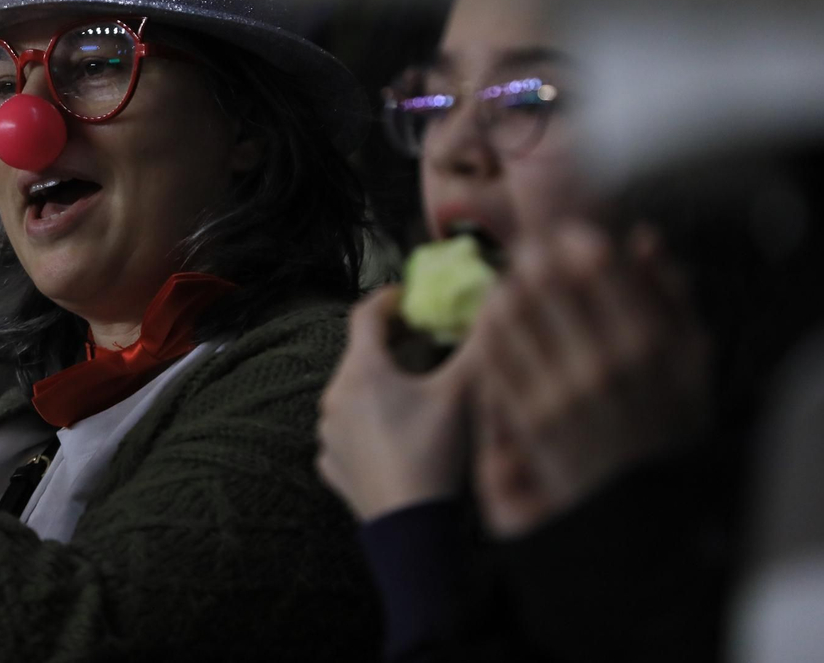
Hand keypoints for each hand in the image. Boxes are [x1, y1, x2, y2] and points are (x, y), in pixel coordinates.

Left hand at [317, 286, 476, 520]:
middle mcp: (334, 397)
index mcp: (360, 372)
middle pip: (359, 355)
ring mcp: (328, 434)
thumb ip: (478, 345)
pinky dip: (370, 424)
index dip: (389, 300)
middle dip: (391, 343)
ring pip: (352, 394)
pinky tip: (396, 433)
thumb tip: (495, 306)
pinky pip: (348, 431)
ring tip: (413, 390)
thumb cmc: (432, 454)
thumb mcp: (460, 394)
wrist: (410, 527)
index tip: (409, 297)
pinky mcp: (332, 464)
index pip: (365, 315)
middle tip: (421, 339)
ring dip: (379, 385)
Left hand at [470, 222, 709, 536]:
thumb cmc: (670, 427)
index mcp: (648, 343)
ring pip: (508, 310)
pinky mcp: (527, 417)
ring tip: (512, 285)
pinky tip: (498, 323)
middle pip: (543, 279)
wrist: (643, 507)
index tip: (566, 238)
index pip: (596, 263)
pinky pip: (493, 354)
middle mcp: (601, 363)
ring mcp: (559, 391)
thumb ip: (671, 296)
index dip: (571, 238)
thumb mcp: (693, 362)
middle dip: (531, 257)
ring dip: (505, 288)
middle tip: (529, 254)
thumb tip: (643, 239)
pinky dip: (490, 329)